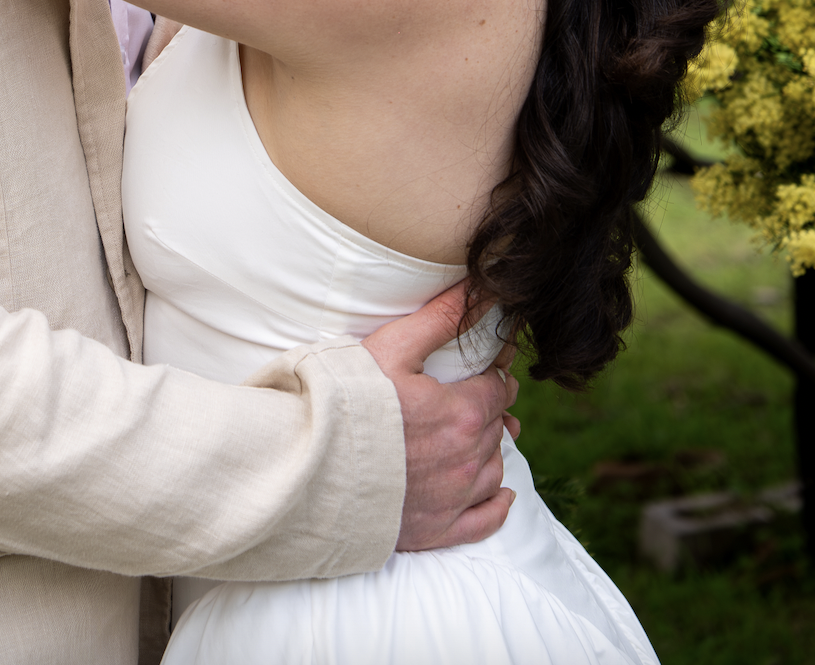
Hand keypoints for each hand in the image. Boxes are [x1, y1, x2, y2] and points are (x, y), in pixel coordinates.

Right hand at [362, 283, 518, 551]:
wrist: (313, 466)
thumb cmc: (349, 400)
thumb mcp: (393, 348)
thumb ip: (440, 318)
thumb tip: (478, 287)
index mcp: (462, 413)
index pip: (497, 388)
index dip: (494, 374)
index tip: (490, 366)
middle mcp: (468, 459)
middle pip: (496, 427)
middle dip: (490, 408)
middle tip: (479, 396)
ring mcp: (455, 498)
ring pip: (494, 469)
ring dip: (491, 450)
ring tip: (479, 435)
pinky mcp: (439, 528)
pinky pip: (486, 520)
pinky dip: (498, 505)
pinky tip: (501, 493)